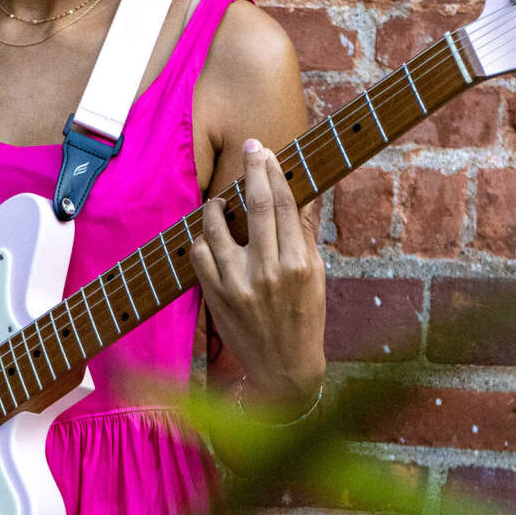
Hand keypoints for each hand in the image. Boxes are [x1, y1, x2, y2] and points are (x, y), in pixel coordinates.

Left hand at [189, 138, 327, 401]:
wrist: (285, 367)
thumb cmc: (305, 316)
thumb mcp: (315, 276)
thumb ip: (304, 234)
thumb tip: (300, 192)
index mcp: (299, 264)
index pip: (286, 205)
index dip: (274, 173)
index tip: (267, 152)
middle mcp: (270, 271)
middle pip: (258, 206)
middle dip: (253, 170)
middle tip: (251, 146)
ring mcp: (240, 284)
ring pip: (219, 226)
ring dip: (218, 205)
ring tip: (223, 201)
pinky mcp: (217, 296)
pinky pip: (200, 254)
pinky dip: (203, 239)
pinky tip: (211, 236)